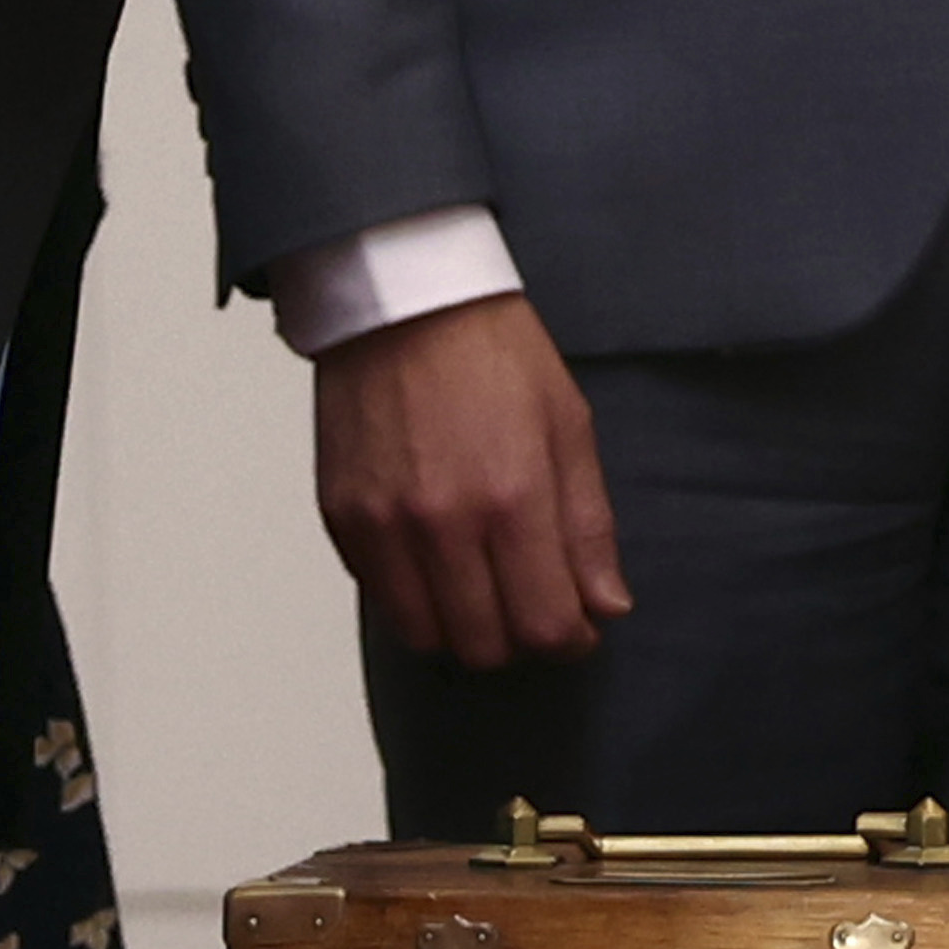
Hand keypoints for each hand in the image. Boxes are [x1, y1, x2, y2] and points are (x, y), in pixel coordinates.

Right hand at [319, 295, 624, 668]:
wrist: (406, 303)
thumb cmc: (494, 354)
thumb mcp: (570, 427)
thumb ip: (587, 528)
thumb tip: (607, 607)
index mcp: (512, 498)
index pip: (544, 625)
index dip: (570, 641)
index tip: (578, 629)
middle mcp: (442, 522)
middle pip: (484, 646)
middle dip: (519, 639)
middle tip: (531, 604)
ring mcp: (383, 525)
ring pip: (425, 636)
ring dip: (461, 627)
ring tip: (482, 587)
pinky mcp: (341, 518)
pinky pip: (380, 597)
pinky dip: (412, 595)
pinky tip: (436, 557)